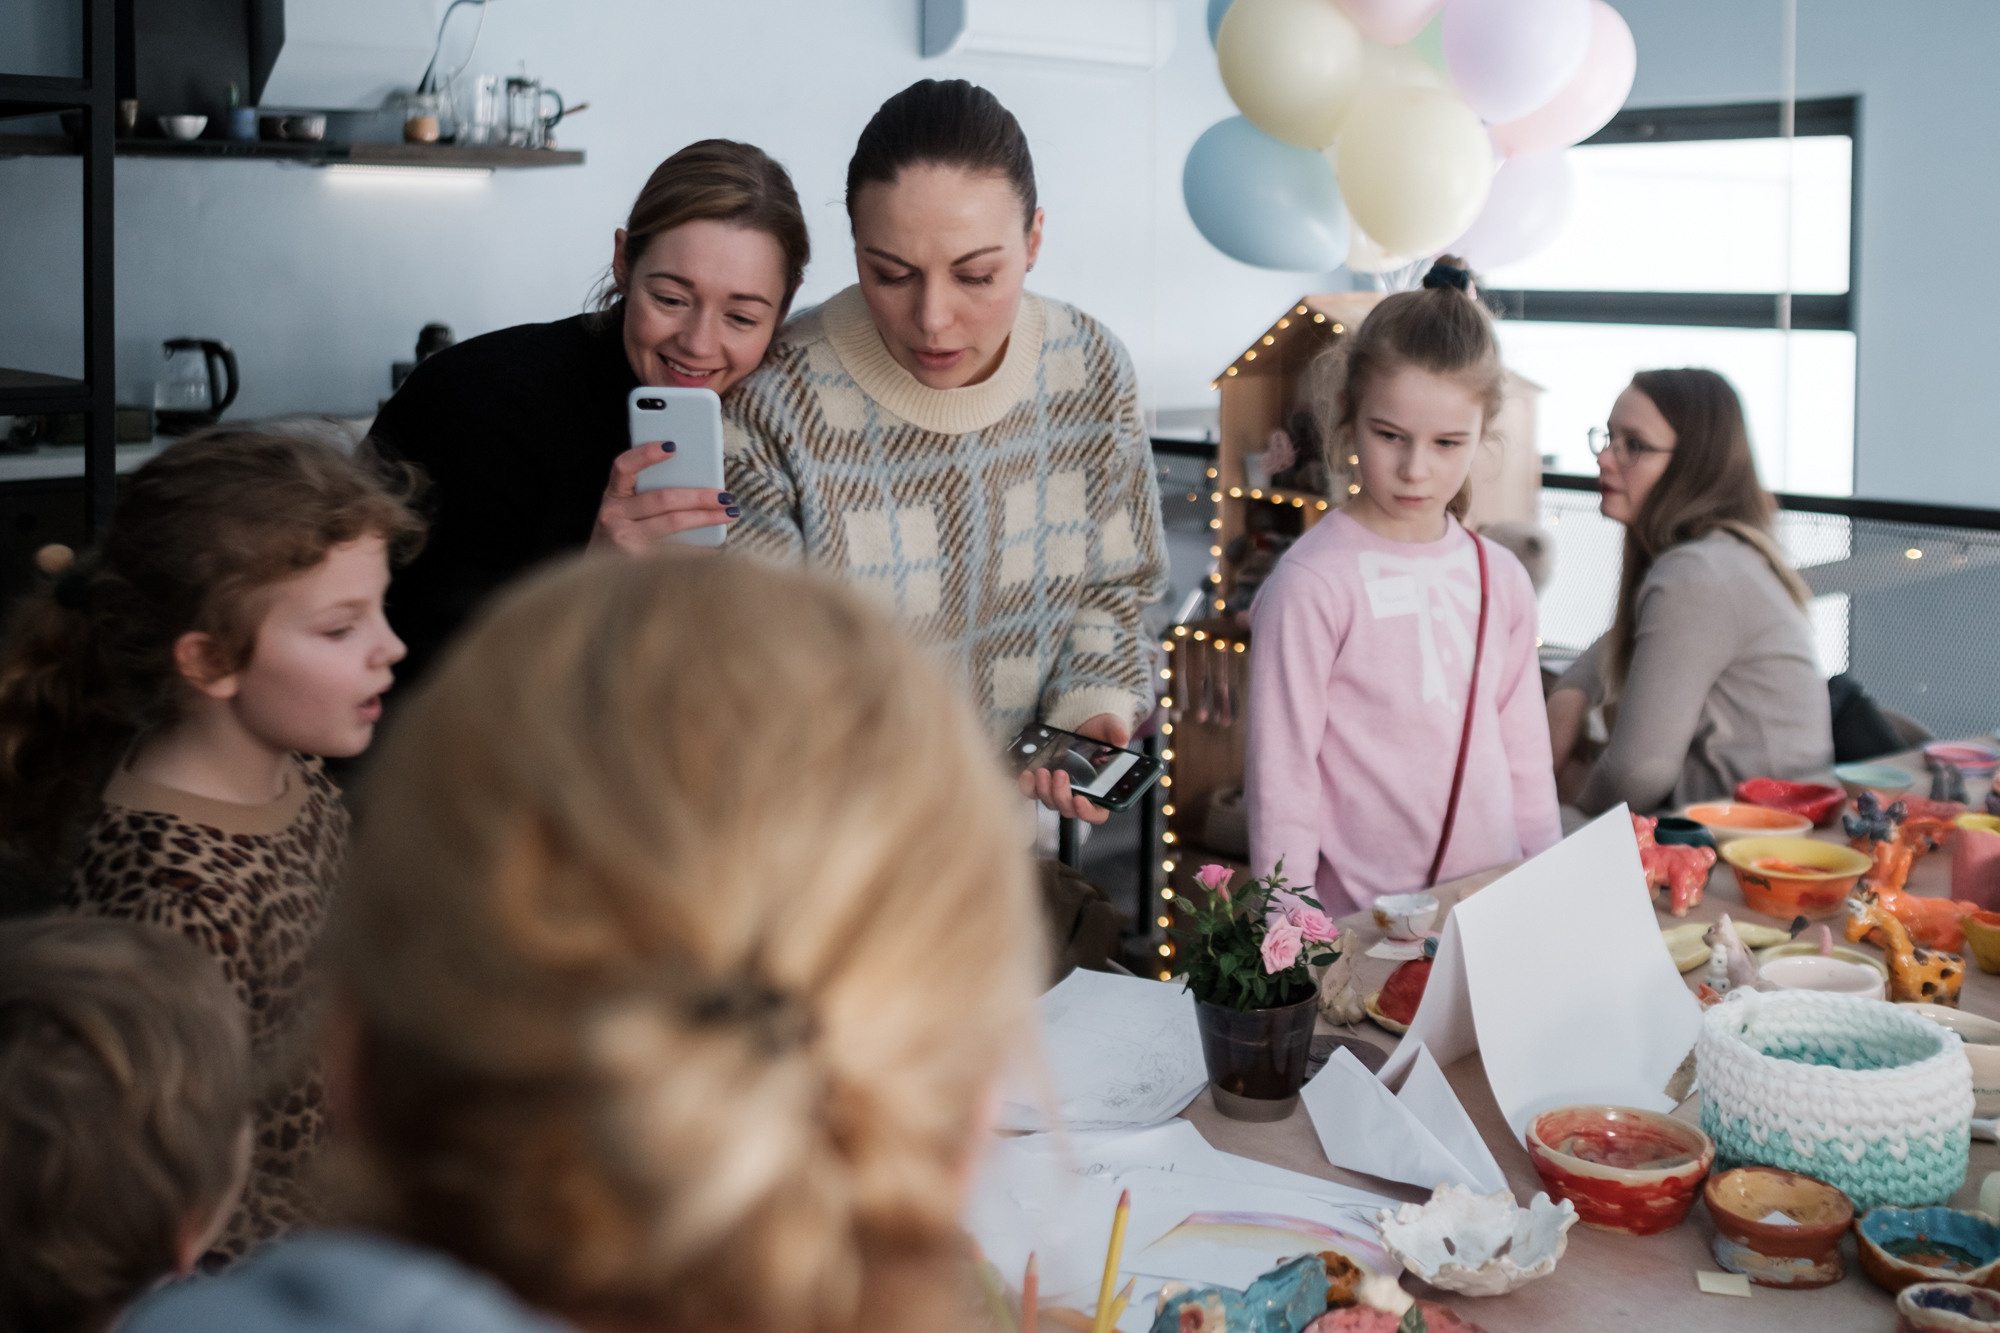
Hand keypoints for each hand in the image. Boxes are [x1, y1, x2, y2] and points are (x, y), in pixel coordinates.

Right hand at [588, 443, 736, 554]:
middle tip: (725, 496)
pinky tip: (716, 545)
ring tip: (729, 514)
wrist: (598, 579)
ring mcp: (623, 540)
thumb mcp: (625, 512)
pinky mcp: (636, 562)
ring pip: (673, 523)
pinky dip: (700, 548)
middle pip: (662, 498)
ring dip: (706, 517)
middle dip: (699, 495)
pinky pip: (678, 551)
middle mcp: (613, 516)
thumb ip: (647, 495)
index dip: (646, 454)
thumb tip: (696, 481)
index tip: (673, 445)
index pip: (623, 466)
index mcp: (612, 496)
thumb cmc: (621, 537)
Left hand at [1016, 713, 1129, 826]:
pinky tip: (1028, 774)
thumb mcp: (1111, 728)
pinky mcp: (1044, 784)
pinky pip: (1034, 792)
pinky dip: (1029, 786)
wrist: (1080, 726)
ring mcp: (1060, 792)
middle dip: (1062, 796)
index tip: (1080, 800)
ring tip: (1043, 771)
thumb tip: (1121, 736)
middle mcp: (1080, 796)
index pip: (1097, 814)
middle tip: (1060, 774)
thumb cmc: (1100, 732)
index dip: (1088, 812)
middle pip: (1069, 809)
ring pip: (1050, 802)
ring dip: (1045, 791)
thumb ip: (1117, 732)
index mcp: (1102, 792)